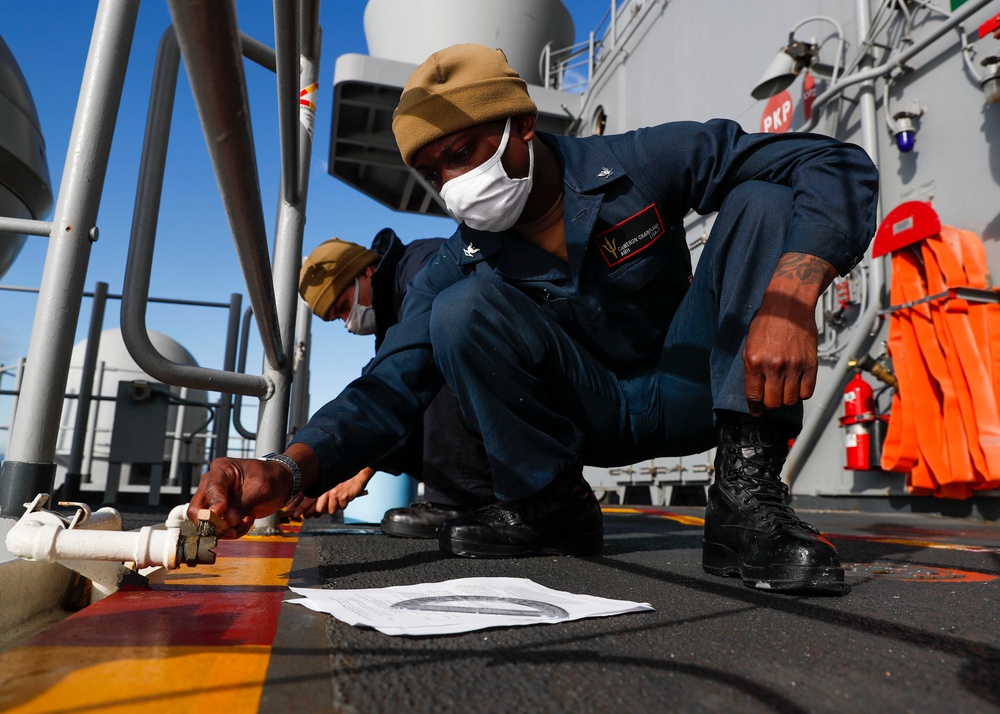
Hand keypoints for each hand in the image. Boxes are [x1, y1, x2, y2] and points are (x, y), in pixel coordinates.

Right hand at [187, 457, 293, 538]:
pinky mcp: (221, 513)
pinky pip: (219, 528)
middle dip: (215, 523)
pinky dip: (233, 530)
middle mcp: (213, 483)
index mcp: (222, 469)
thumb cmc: (272, 478)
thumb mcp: (260, 488)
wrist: (281, 484)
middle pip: (197, 509)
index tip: (222, 512)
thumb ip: (241, 504)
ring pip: (207, 523)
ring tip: (247, 521)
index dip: (214, 504)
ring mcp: (215, 499)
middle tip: (233, 527)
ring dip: (227, 529)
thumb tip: (228, 520)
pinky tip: (248, 520)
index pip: (210, 489)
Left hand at [291, 467, 374, 517]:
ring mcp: (336, 495)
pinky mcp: (345, 497)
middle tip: (326, 506)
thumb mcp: (330, 480)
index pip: (308, 499)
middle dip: (322, 510)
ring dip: (334, 507)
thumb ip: (322, 490)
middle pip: (320, 509)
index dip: (302, 508)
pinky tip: (345, 497)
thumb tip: (315, 504)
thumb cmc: (344, 476)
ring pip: (331, 510)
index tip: (296, 514)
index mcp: (322, 486)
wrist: (358, 471)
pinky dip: (343, 504)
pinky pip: (342, 507)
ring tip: (338, 499)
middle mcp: (327, 491)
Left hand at [743, 252, 836, 416]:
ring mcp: (794, 366)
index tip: (756, 411)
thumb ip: (751, 370)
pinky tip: (796, 385)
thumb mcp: (749, 346)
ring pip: (791, 400)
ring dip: (786, 398)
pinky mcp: (811, 364)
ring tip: (784, 388)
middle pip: (773, 402)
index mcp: (754, 361)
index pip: (754, 396)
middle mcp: (774, 366)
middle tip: (771, 396)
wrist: (789, 306)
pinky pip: (807, 391)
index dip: (754, 407)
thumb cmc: (766, 324)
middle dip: (770, 403)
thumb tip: (755, 393)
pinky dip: (802, 392)